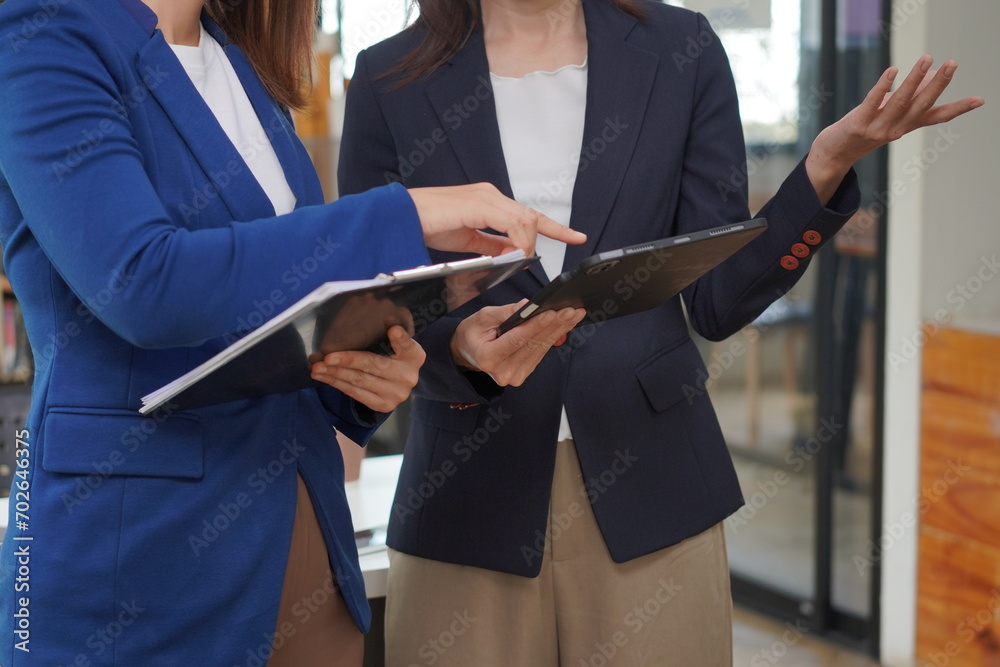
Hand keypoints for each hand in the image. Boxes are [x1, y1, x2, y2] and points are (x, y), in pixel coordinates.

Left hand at [310, 325, 425, 412]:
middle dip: (347, 360)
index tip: (392, 329)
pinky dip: (336, 383)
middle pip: (374, 365)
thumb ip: (383, 331)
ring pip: (359, 381)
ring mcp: (397, 393)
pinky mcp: (384, 405)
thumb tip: (375, 317)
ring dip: (334, 373)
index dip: (400, 338)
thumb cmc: (391, 355)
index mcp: (414, 355)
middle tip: (326, 357)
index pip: (407, 345)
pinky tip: (323, 376)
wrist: (397, 383)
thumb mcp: (393, 341)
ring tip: (316, 367)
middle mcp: (408, 376)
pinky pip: (355, 393)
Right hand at [408, 183, 586, 255]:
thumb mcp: (468, 241)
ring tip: (523, 259)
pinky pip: (509, 222)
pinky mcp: (477, 204)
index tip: (575, 236)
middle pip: (531, 215)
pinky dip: (517, 239)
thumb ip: (490, 246)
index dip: (554, 226)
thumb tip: (512, 255)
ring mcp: (485, 198)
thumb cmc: (428, 226)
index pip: (527, 215)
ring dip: (528, 242)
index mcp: (489, 203)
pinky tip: (515, 252)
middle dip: (554, 230)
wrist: (402, 218)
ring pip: (524, 218)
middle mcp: (490, 196)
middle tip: (568, 242)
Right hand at [451, 301, 586, 386]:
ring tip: (573, 314)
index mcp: (488, 357)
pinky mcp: (523, 373)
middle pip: (533, 344)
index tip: (551, 312)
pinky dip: (553, 337)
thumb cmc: (473, 333)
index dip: (535, 326)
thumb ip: (505, 313)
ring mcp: (514, 375)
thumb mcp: (482, 317)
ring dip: (559, 330)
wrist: (467, 352)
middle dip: (553, 325)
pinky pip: (541, 353)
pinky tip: (564, 324)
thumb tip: (527, 306)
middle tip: (570, 310)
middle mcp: (502, 371)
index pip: (516, 339)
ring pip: (541, 348)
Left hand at [807, 56, 983, 203]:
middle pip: (922, 105)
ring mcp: (877, 128)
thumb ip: (908, 98)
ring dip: (914, 79)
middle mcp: (896, 129)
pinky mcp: (858, 124)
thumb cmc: (863, 130)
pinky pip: (872, 102)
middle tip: (952, 63)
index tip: (979, 100)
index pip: (937, 117)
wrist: (833, 155)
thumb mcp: (888, 114)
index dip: (958, 109)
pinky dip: (883, 86)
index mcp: (906, 126)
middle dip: (938, 84)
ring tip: (927, 59)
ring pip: (900, 101)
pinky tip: (892, 70)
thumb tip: (929, 76)